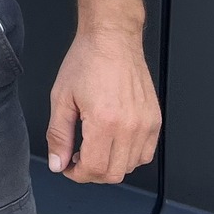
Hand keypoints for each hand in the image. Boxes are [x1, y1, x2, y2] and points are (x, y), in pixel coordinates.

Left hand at [47, 29, 160, 182]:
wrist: (112, 38)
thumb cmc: (88, 60)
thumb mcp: (61, 97)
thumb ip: (58, 135)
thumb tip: (57, 163)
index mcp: (104, 120)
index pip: (94, 169)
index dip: (77, 174)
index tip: (67, 166)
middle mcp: (130, 125)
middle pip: (113, 173)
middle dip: (91, 172)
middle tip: (77, 158)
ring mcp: (146, 124)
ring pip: (131, 166)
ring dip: (110, 165)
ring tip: (95, 147)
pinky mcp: (155, 120)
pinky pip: (146, 153)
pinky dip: (129, 156)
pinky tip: (113, 142)